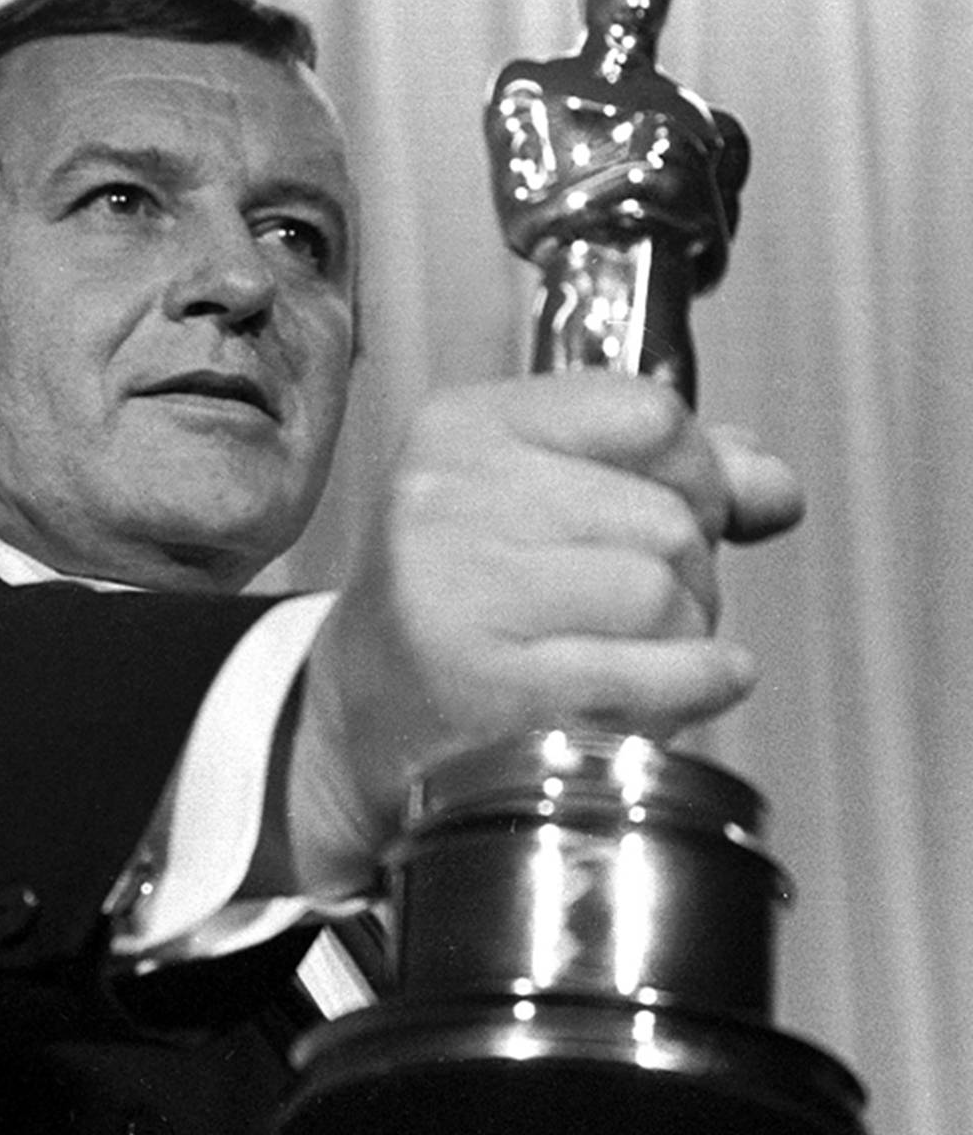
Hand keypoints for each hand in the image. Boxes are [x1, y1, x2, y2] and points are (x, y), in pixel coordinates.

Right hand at [285, 372, 802, 893]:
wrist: (363, 720)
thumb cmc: (463, 602)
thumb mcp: (535, 498)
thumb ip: (662, 472)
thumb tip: (772, 486)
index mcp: (460, 427)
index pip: (649, 414)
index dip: (696, 472)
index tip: (676, 509)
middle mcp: (446, 497)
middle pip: (670, 515)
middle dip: (689, 570)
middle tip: (633, 606)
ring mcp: (461, 592)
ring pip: (667, 592)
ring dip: (682, 635)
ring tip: (625, 651)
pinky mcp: (492, 685)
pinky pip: (661, 670)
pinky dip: (696, 684)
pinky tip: (668, 689)